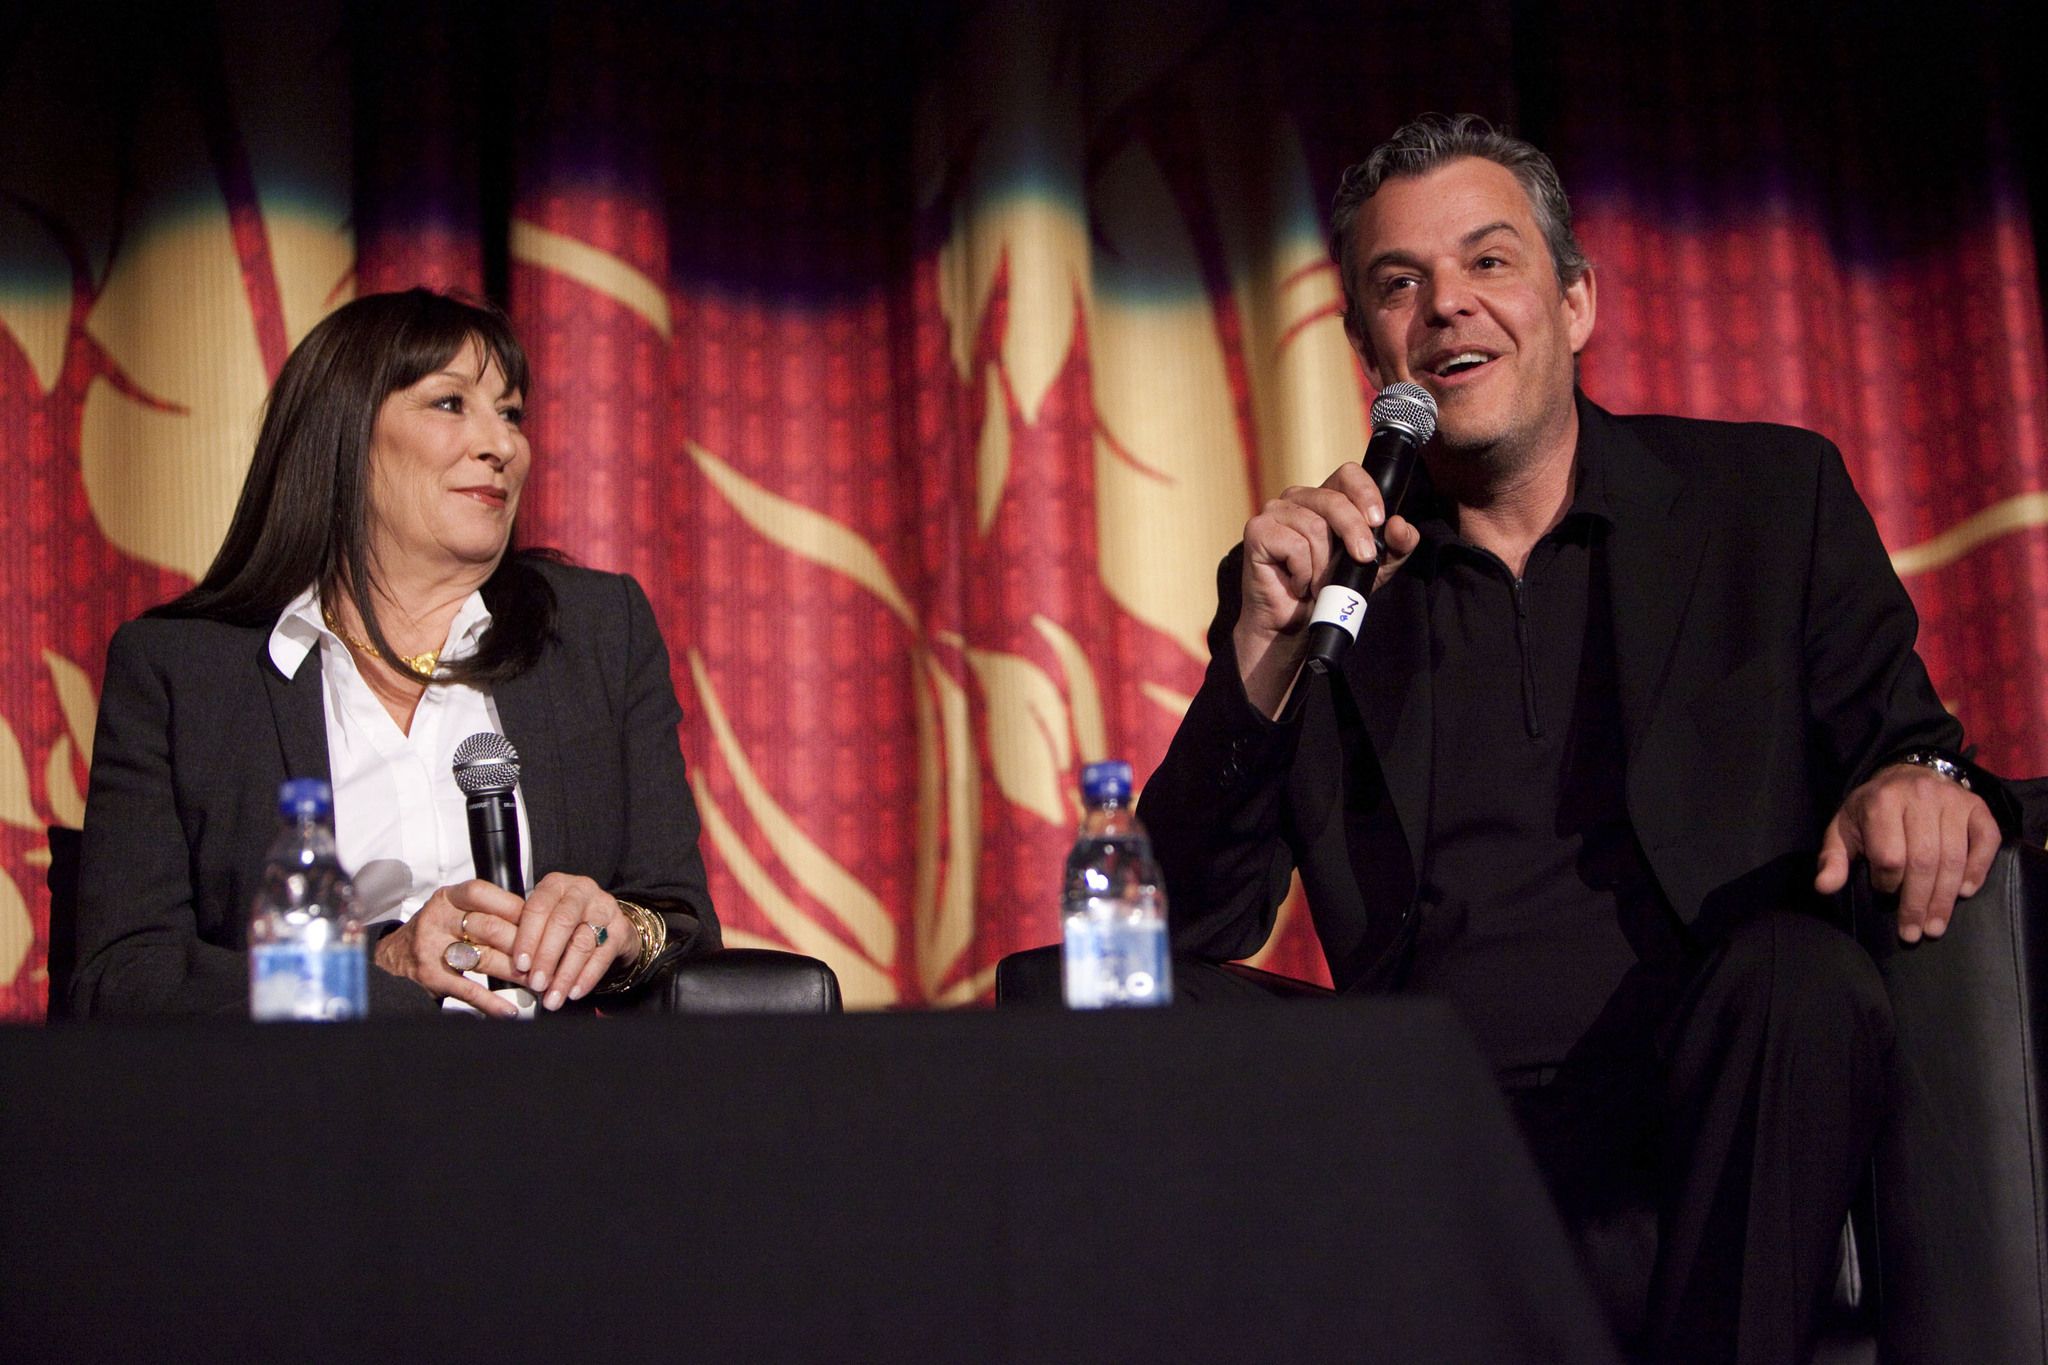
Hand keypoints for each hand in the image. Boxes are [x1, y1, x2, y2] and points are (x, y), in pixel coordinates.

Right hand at [372, 880, 527, 1017]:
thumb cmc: (437, 929)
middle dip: (524, 945)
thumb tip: (536, 920)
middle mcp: (438, 919)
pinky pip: (466, 989)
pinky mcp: (430, 976)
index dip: (516, 908)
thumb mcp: (455, 909)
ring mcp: (432, 948)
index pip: (485, 894)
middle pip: (490, 928)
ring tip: (537, 982)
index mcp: (449, 898)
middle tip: (548, 958)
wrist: (394, 956)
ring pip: (483, 957)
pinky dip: (490, 1002)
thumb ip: (488, 909)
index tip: (542, 923)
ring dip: (514, 972)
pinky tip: (509, 1010)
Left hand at [507, 873, 641, 1009]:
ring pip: (583, 942)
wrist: (604, 922)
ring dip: (566, 974)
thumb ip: (527, 934)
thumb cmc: (564, 922)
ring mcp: (604, 908)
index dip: (528, 938)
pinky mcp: (620, 929)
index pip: (538, 908)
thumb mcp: (542, 917)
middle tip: (537, 984)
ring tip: (553, 997)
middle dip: (547, 958)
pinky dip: (587, 977)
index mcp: (555, 885)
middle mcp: (581, 891)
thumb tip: (513, 967)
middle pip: (562, 923)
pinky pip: (603, 956)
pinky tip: (574, 992)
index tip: (520, 965)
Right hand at [1234, 462, 1420, 717]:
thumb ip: (1395, 546)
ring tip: (1318, 583)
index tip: (1378, 521)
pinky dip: (1302, 572)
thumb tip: (1399, 525)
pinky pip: (1292, 545)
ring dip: (1323, 565)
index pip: (1348, 474)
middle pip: (1333, 500)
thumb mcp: (1374, 568)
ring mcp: (1274, 511)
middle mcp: (1297, 498)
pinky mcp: (1257, 531)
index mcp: (1325, 497)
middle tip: (1364, 558)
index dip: (1366, 492)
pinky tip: (1296, 583)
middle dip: (1354, 531)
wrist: (1294, 625)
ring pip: (1314, 528)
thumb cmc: (1329, 591)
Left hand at [1815, 763, 2000, 941]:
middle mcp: (1920, 797)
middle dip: (1918, 903)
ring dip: (1945, 898)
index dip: (1887, 882)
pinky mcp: (1976, 806)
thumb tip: (1824, 887)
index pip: (1890, 856)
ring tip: (1935, 926)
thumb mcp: (1844, 829)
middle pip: (1924, 861)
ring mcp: (1952, 800)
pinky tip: (1965, 892)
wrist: (1904, 776)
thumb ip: (1832, 858)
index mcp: (1882, 802)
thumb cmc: (1871, 810)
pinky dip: (1978, 868)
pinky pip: (1986, 841)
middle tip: (1915, 932)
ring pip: (1954, 857)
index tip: (1884, 892)